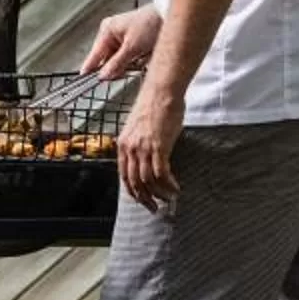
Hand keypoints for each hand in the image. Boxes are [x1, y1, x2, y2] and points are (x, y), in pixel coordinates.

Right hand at [82, 6, 162, 80]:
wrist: (170, 16)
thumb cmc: (151, 22)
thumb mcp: (133, 47)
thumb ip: (117, 63)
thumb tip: (104, 75)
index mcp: (107, 31)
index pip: (94, 55)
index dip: (90, 69)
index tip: (86, 81)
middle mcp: (112, 34)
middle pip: (107, 60)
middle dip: (117, 68)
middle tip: (126, 70)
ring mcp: (122, 39)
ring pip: (118, 61)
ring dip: (128, 64)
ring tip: (140, 57)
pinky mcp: (133, 43)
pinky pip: (128, 59)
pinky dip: (135, 61)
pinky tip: (144, 55)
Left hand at [119, 83, 182, 212]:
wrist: (162, 92)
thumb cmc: (154, 105)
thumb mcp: (139, 127)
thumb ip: (138, 144)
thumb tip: (145, 158)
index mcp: (123, 144)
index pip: (124, 175)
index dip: (133, 191)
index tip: (142, 200)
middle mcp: (130, 148)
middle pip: (134, 182)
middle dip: (145, 198)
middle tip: (155, 207)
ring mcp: (144, 148)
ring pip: (148, 181)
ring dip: (160, 193)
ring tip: (170, 198)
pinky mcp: (159, 147)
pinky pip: (161, 173)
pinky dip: (169, 184)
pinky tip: (176, 188)